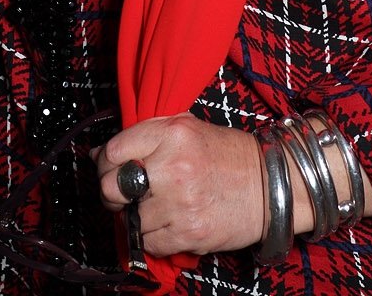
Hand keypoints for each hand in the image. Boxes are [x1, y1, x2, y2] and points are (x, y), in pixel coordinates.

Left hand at [91, 113, 268, 257]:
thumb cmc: (229, 156)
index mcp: (172, 134)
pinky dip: (154, 237)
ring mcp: (180, 202)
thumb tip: (98, 153)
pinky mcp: (188, 233)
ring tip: (160, 207)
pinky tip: (171, 222)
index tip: (114, 168)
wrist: (273, 185)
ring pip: (129, 219)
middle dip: (114, 193)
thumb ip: (145, 136)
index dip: (106, 162)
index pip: (113, 150)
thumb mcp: (188, 128)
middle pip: (112, 187)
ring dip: (138, 217)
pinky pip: (148, 242)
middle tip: (128, 193)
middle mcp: (173, 166)